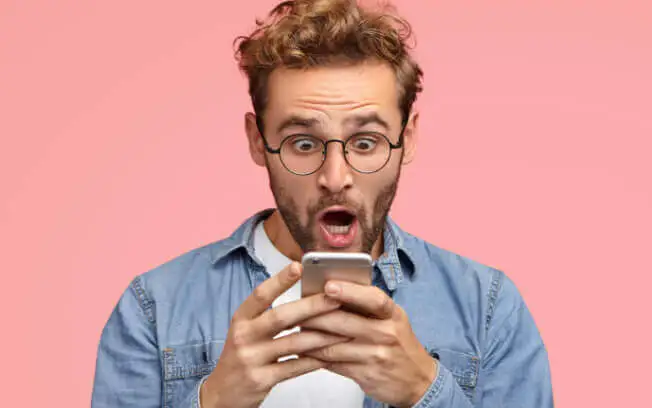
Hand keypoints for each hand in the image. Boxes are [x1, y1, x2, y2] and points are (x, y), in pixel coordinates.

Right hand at [201, 262, 347, 407]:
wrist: (222, 393)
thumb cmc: (242, 356)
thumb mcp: (246, 331)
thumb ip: (269, 316)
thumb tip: (305, 298)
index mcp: (241, 319)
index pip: (260, 295)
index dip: (279, 280)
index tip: (298, 266)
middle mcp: (244, 336)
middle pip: (281, 317)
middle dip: (311, 306)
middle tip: (335, 298)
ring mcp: (252, 358)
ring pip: (293, 343)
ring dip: (321, 335)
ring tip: (343, 329)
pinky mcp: (261, 379)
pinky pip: (294, 367)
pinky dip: (314, 360)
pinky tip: (330, 355)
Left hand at [301, 281, 436, 407]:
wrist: (418, 380)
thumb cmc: (399, 343)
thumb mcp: (393, 319)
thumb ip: (367, 306)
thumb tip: (332, 290)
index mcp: (392, 314)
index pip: (373, 299)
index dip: (350, 291)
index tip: (328, 285)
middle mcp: (386, 333)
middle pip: (345, 322)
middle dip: (315, 316)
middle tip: (296, 310)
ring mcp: (376, 356)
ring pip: (334, 345)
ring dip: (310, 338)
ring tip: (295, 329)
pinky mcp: (366, 375)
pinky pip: (334, 364)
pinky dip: (316, 357)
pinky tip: (304, 350)